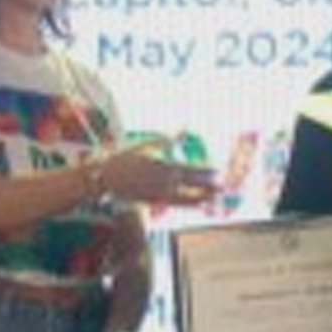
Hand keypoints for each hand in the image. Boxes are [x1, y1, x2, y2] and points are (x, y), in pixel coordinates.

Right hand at [97, 139, 219, 205]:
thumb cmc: (127, 156)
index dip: (208, 173)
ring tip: (214, 198)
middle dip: (210, 189)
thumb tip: (185, 128)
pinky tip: (197, 201)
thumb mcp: (149, 143)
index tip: (220, 171)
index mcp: (164, 168)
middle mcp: (164, 185)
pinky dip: (190, 203)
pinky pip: (177, 203)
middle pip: (194, 189)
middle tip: (224, 188)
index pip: (193, 172)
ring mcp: (160, 196)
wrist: (106, 177)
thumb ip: (170, 138)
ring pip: (187, 201)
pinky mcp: (155, 201)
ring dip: (202, 199)